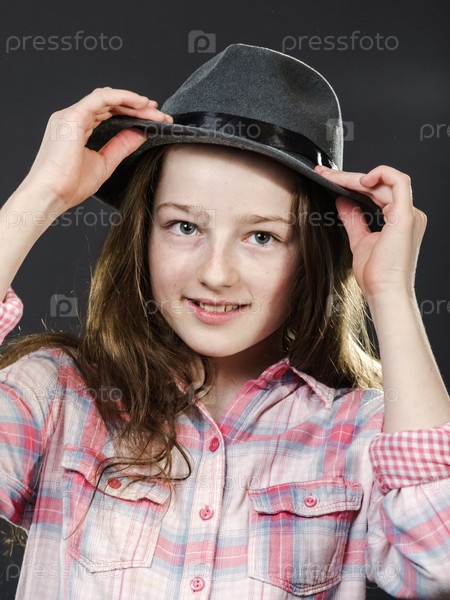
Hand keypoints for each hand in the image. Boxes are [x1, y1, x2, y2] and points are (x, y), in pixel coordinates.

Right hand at [19, 87, 172, 212]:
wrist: (51, 195)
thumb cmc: (69, 185)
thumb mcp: (104, 163)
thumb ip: (121, 146)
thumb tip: (139, 134)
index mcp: (76, 128)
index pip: (107, 113)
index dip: (130, 113)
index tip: (151, 119)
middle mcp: (72, 118)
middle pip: (109, 104)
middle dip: (136, 107)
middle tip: (159, 114)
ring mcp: (70, 115)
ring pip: (107, 98)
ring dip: (133, 102)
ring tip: (153, 109)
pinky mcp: (72, 117)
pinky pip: (101, 99)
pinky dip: (123, 98)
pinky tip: (140, 103)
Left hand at [314, 165, 426, 305]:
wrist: (384, 293)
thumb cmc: (377, 276)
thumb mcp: (360, 241)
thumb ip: (353, 219)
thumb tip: (343, 200)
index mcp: (399, 220)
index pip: (377, 193)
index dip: (353, 184)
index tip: (331, 180)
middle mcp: (408, 215)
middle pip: (378, 185)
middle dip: (349, 177)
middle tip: (325, 174)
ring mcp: (409, 214)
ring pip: (384, 181)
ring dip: (356, 177)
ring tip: (334, 178)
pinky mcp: (406, 215)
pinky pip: (398, 181)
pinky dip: (380, 174)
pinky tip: (360, 179)